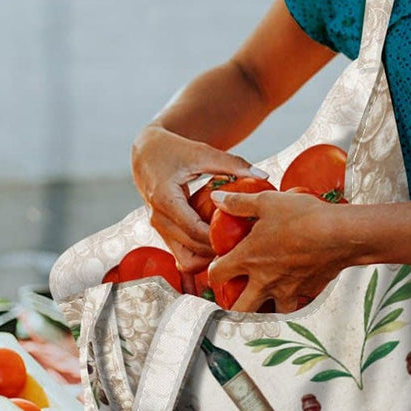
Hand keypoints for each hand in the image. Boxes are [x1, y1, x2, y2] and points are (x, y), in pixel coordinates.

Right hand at [130, 125, 269, 276]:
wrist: (147, 154)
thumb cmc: (173, 150)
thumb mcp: (202, 153)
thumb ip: (232, 164)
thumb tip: (263, 174)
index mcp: (164, 199)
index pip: (193, 230)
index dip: (218, 237)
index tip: (242, 236)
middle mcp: (158, 219)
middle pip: (191, 249)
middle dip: (218, 250)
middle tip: (245, 244)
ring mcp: (159, 229)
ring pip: (185, 260)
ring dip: (209, 257)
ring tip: (232, 244)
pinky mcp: (164, 232)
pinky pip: (183, 254)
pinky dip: (201, 253)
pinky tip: (219, 242)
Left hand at [206, 188, 353, 312]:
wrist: (340, 233)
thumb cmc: (303, 216)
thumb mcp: (266, 202)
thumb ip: (239, 203)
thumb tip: (217, 198)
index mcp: (248, 258)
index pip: (217, 275)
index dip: (212, 271)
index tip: (217, 265)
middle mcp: (264, 280)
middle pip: (239, 309)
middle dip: (232, 306)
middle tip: (235, 295)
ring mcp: (287, 289)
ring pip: (270, 312)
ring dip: (265, 306)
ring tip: (266, 296)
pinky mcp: (308, 292)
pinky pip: (296, 302)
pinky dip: (292, 297)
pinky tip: (295, 284)